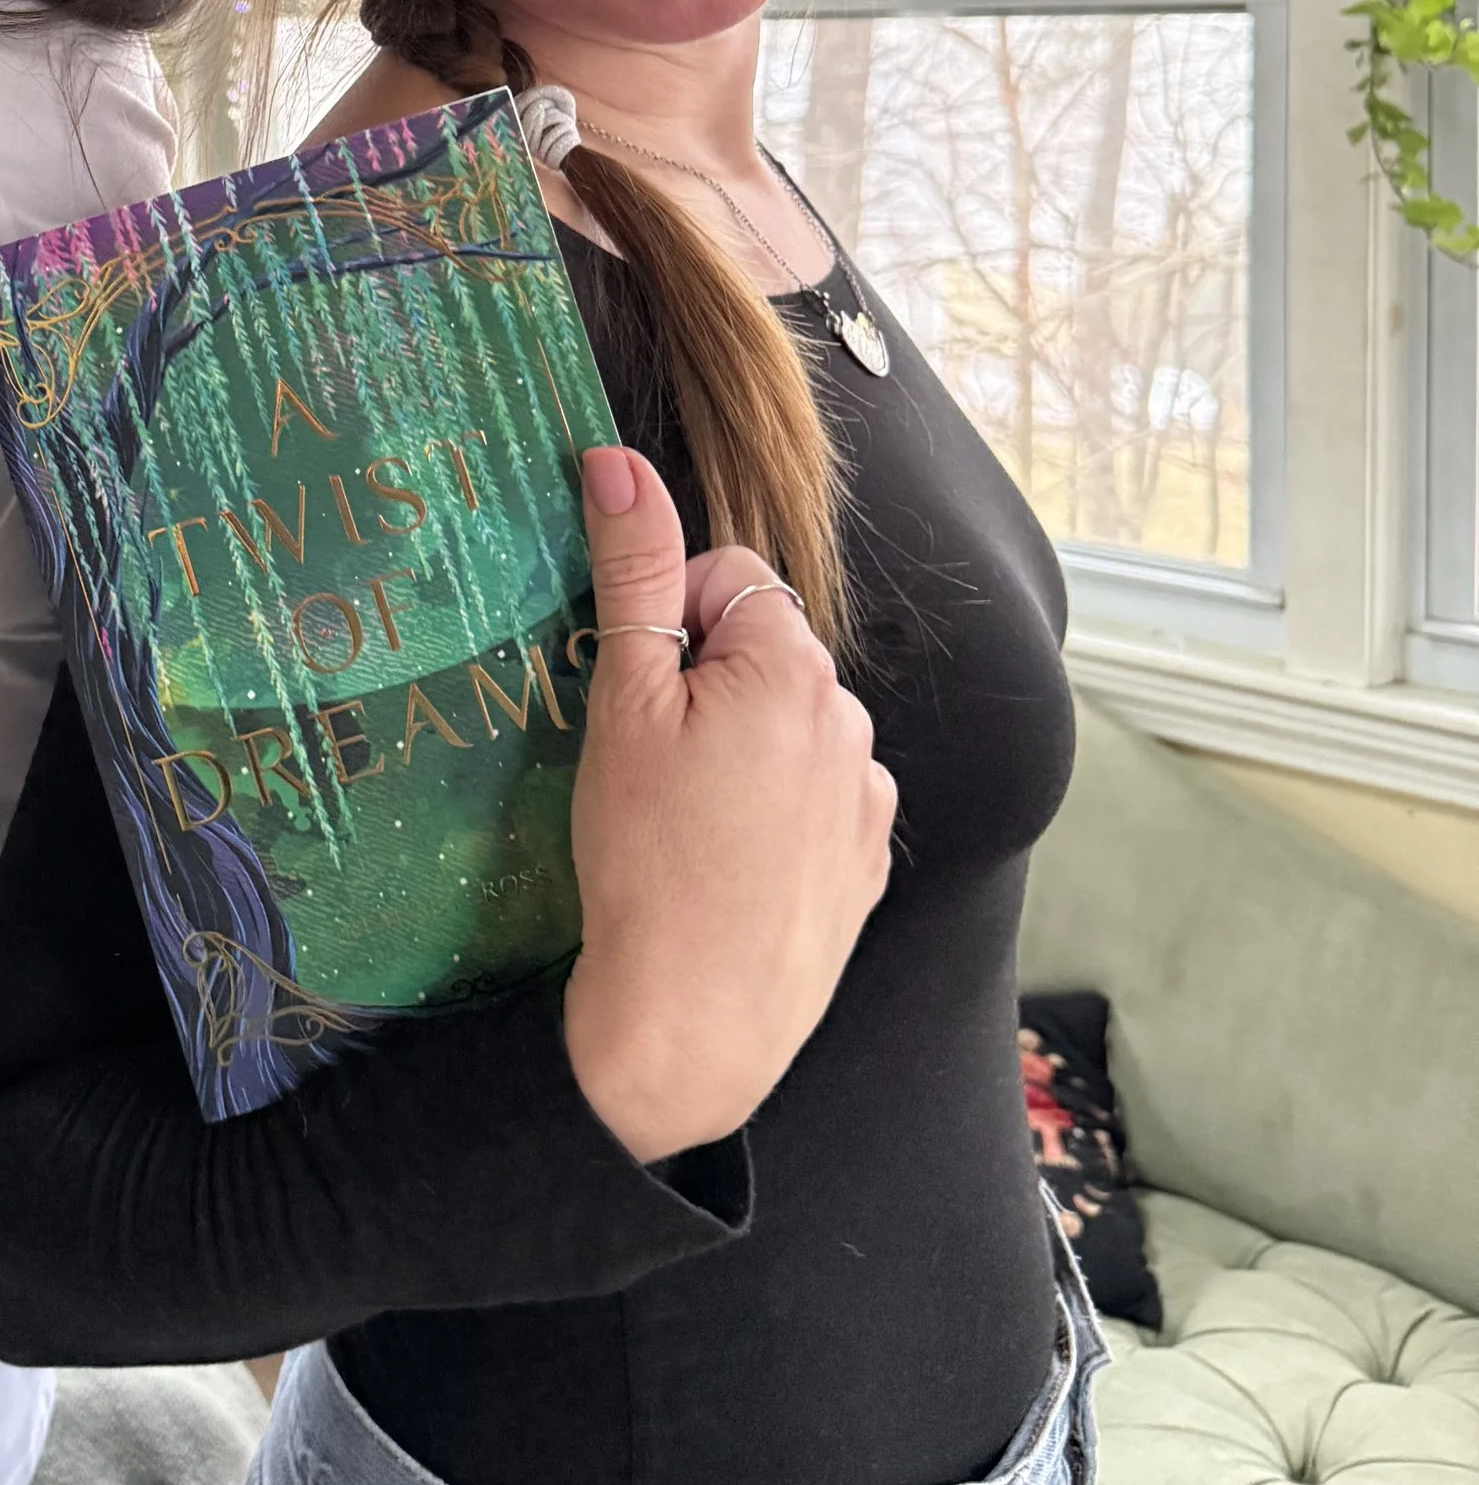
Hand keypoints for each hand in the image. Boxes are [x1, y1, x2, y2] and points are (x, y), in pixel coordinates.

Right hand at [559, 447, 896, 1159]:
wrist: (691, 1024)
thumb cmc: (645, 859)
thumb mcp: (623, 703)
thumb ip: (632, 570)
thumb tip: (616, 460)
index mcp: (792, 666)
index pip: (727, 578)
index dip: (667, 625)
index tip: (637, 698)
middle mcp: (851, 719)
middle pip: (762, 650)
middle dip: (705, 684)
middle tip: (649, 764)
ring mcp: (867, 794)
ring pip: (788, 726)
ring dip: (740, 747)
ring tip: (685, 824)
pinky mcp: (866, 860)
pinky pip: (814, 796)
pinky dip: (772, 810)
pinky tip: (726, 862)